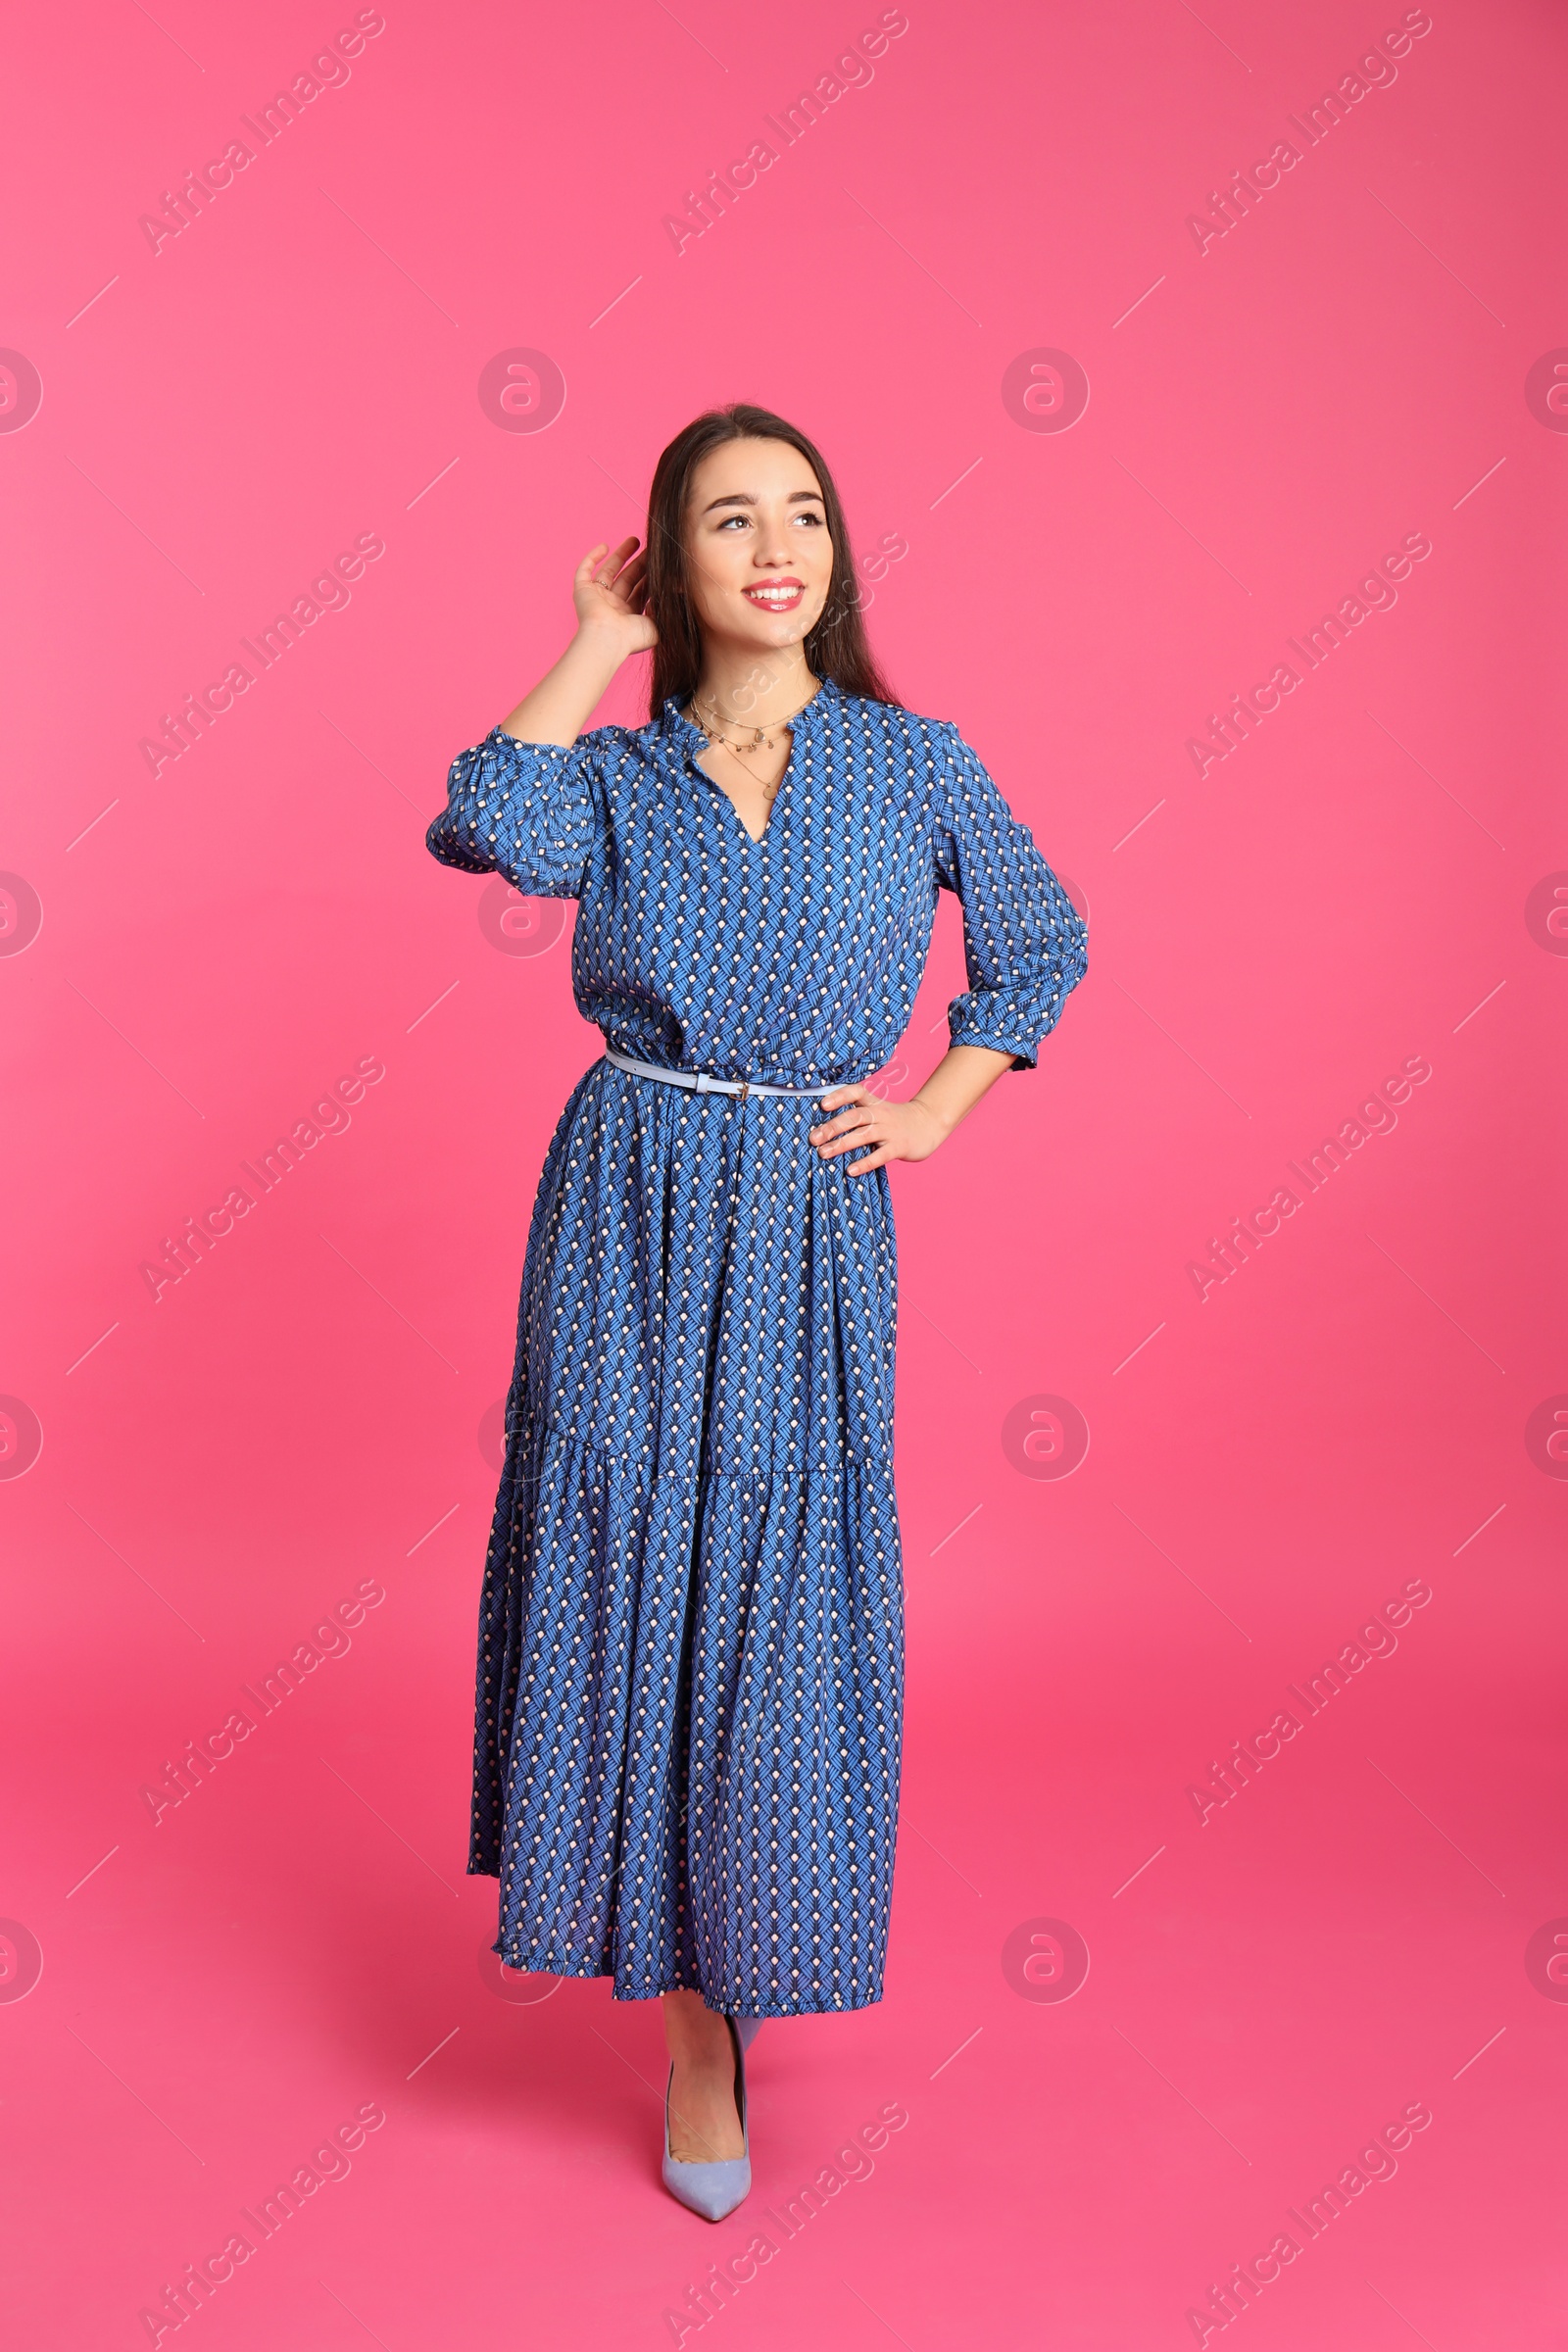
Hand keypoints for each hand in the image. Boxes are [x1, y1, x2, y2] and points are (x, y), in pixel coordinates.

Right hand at [573, 537, 656, 657]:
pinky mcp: (582, 591)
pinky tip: (604, 546)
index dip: (650, 576)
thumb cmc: (632, 638)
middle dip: (640, 563)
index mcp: (630, 617)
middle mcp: (613, 607)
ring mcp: (597, 599)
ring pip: (609, 571)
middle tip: (651, 548)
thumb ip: (663, 608)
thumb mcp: (657, 625)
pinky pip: (584, 571)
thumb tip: (669, 592)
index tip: (661, 562)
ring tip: (635, 540)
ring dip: (621, 555)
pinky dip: (592, 557)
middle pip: (628, 579)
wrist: (607, 640)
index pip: (642, 591)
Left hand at [808, 1084, 949, 1174]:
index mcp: (873, 1103)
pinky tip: (850, 1170)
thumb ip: (857, 1116)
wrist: (929, 1124)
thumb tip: (823, 1130)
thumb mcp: (878, 1110)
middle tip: (813, 1138)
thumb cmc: (895, 1120)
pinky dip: (864, 1163)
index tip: (823, 1105)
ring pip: (863, 1135)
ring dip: (841, 1144)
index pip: (855, 1092)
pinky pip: (880, 1155)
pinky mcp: (899, 1147)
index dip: (839, 1097)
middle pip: (855, 1116)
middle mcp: (880, 1114)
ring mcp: (890, 1130)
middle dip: (832, 1126)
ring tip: (823, 1153)